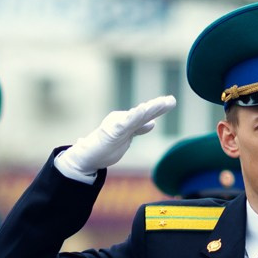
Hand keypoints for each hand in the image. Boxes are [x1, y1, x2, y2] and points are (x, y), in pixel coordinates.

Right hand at [55, 96, 178, 181]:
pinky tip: (142, 110)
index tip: (171, 101)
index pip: (145, 115)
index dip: (158, 108)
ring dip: (149, 109)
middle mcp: (122, 120)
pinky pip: (124, 124)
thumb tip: (153, 123)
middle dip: (157, 107)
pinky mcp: (111, 132)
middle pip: (143, 114)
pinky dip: (134, 116)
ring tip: (161, 103)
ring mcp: (116, 125)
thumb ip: (137, 129)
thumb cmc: (103, 147)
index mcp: (128, 123)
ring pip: (136, 116)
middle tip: (171, 100)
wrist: (85, 157)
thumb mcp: (125, 138)